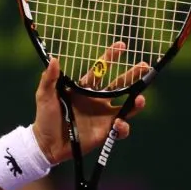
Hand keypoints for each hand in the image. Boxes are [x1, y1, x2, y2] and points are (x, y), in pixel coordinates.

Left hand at [32, 42, 148, 164]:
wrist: (46, 144)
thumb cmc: (45, 118)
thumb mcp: (45, 96)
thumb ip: (49, 79)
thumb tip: (54, 59)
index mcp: (84, 89)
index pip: (100, 70)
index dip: (110, 57)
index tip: (121, 45)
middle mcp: (97, 100)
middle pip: (121, 85)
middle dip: (134, 75)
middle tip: (145, 65)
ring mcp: (103, 116)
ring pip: (127, 106)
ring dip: (137, 102)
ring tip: (140, 99)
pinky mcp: (105, 131)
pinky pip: (121, 129)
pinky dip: (124, 127)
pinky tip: (119, 124)